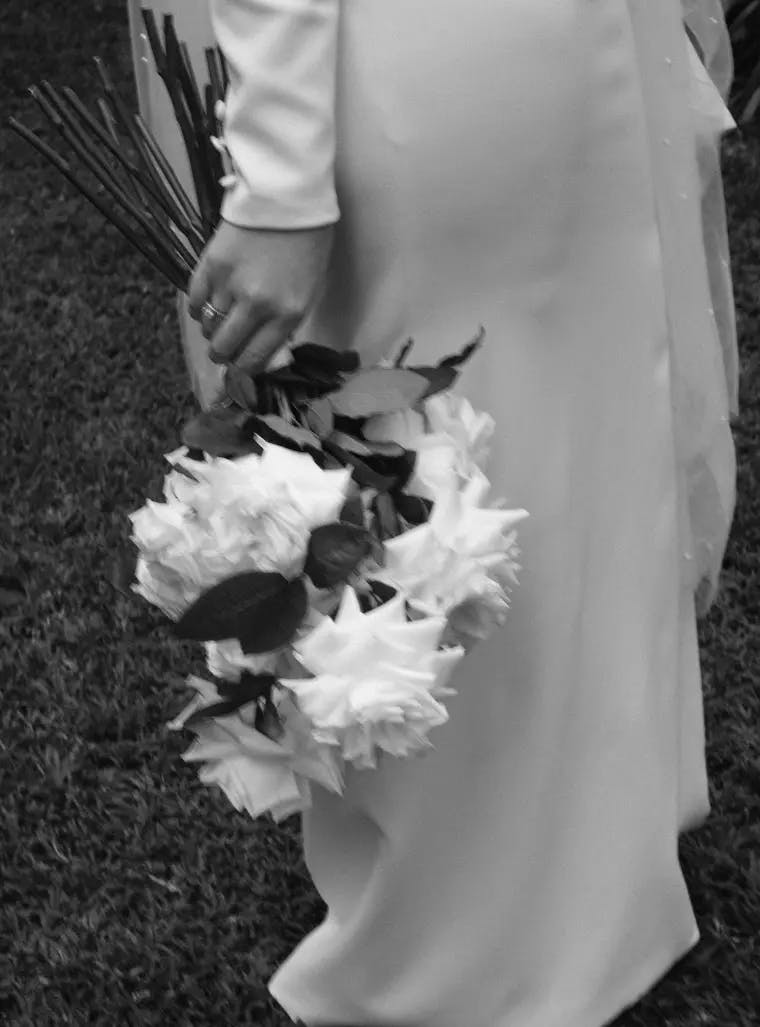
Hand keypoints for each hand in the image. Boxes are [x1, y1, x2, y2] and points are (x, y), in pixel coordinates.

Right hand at [188, 221, 334, 375]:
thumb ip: (285, 321)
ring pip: (208, 325)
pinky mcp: (211, 264)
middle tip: (224, 348)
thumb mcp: (308, 290)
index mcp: (287, 315)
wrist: (289, 197)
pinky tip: (206, 305)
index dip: (244, 367)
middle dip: (223, 353)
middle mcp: (256, 305)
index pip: (254, 359)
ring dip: (211, 329)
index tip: (241, 363)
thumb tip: (260, 345)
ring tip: (218, 323)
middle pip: (225, 347)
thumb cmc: (307, 244)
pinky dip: (198, 308)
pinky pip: (195, 300)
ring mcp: (230, 284)